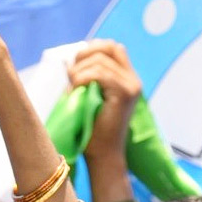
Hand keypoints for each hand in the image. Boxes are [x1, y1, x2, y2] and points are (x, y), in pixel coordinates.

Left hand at [71, 40, 141, 159]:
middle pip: (108, 48)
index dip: (91, 49)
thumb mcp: (85, 96)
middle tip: (71, 76)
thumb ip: (83, 77)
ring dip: (80, 71)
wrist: (102, 154)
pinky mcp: (125, 94)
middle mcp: (133, 79)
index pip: (112, 48)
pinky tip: (76, 89)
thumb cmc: (91, 129)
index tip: (75, 66)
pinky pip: (101, 74)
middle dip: (84, 56)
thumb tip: (68, 61)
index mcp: (126, 78)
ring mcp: (132, 85)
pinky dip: (83, 78)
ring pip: (101, 61)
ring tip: (72, 88)